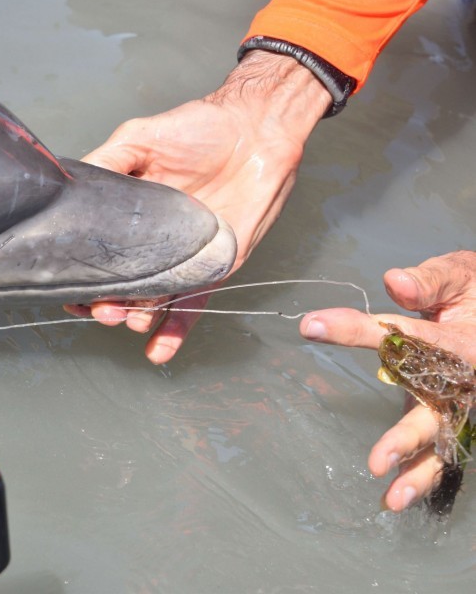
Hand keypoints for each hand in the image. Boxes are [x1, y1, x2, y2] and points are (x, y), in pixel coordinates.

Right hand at [67, 51, 331, 363]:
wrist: (257, 129)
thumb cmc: (199, 127)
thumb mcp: (139, 138)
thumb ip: (106, 163)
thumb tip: (68, 188)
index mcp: (127, 217)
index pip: (96, 255)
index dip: (80, 276)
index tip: (67, 290)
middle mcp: (150, 244)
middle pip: (120, 286)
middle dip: (106, 305)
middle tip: (101, 310)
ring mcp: (181, 259)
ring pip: (151, 300)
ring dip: (134, 317)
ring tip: (127, 319)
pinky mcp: (213, 269)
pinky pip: (193, 305)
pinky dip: (175, 331)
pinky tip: (157, 353)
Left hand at [299, 251, 475, 510]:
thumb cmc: (474, 293)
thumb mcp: (463, 275)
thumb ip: (430, 281)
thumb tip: (394, 282)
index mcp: (464, 342)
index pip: (408, 337)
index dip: (359, 330)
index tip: (313, 326)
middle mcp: (467, 379)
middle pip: (439, 411)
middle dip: (408, 438)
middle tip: (377, 461)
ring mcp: (464, 402)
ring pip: (444, 441)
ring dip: (418, 471)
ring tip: (392, 497)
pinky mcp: (454, 415)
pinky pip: (443, 448)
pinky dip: (422, 473)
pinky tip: (395, 497)